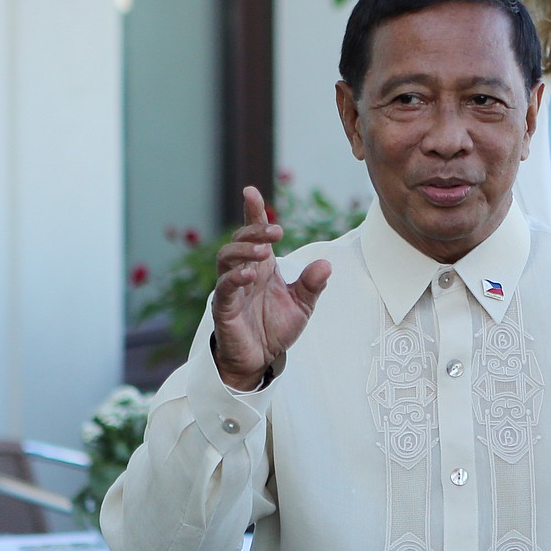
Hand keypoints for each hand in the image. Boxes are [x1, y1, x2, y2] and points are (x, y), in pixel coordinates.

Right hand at [211, 185, 331, 391]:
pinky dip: (235, 278)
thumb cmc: (275, 328)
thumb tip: (326, 264)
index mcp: (262, 267)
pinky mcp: (224, 307)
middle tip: (275, 233)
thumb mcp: (302, 306)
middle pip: (240, 240)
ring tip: (263, 252)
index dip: (253, 212)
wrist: (260, 359)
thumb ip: (313, 285)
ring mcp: (231, 288)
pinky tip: (249, 275)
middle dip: (254, 231)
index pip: (255, 234)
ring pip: (226, 258)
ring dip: (244, 251)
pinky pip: (224, 288)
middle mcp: (244, 272)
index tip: (251, 192)